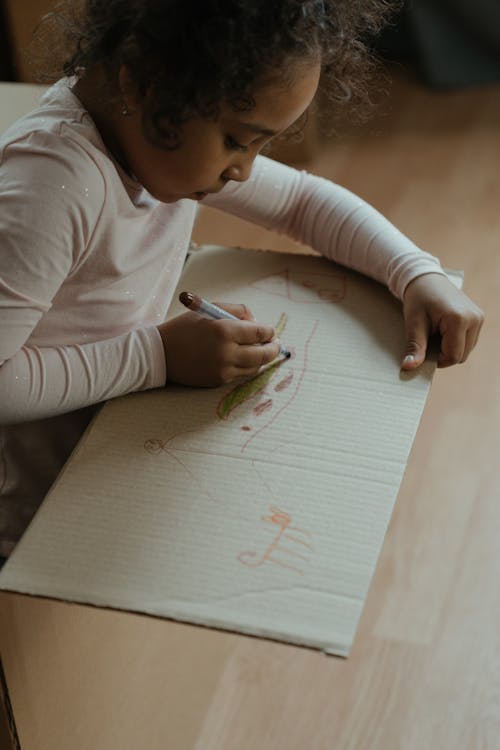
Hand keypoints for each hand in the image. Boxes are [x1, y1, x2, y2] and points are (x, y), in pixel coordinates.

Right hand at [157, 302, 281, 385]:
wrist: (160, 354)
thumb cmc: (184, 328)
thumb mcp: (209, 310)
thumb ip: (236, 311)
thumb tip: (257, 322)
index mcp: (224, 330)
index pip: (260, 332)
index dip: (269, 332)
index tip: (271, 331)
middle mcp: (226, 352)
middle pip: (263, 354)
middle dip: (273, 348)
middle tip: (276, 345)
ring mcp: (223, 369)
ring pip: (255, 367)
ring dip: (261, 359)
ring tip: (261, 352)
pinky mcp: (218, 381)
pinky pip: (241, 374)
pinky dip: (246, 367)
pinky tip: (244, 360)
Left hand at [401, 273, 483, 369]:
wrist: (426, 279)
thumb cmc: (418, 299)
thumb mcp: (414, 324)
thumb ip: (415, 347)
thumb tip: (409, 367)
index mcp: (459, 320)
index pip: (453, 356)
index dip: (437, 360)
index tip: (424, 351)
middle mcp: (474, 319)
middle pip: (462, 356)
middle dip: (444, 354)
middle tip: (428, 340)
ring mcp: (479, 318)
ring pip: (466, 350)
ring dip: (450, 348)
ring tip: (435, 333)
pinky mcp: (479, 318)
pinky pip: (469, 341)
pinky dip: (456, 342)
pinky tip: (443, 331)